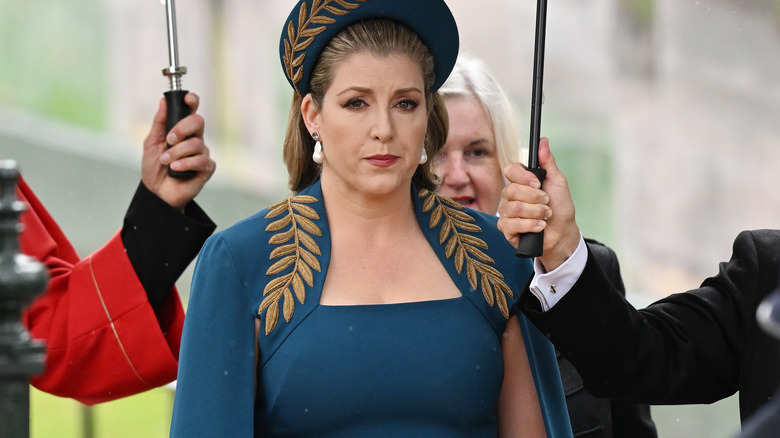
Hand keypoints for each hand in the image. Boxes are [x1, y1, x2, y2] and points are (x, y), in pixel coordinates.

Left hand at [141, 93, 214, 211]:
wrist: (157, 192)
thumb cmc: (154, 167)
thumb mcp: (151, 142)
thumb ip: (159, 122)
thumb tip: (163, 101)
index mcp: (182, 130)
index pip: (192, 110)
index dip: (193, 101)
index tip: (188, 99)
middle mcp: (195, 139)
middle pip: (198, 122)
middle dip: (182, 129)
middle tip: (170, 139)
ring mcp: (202, 153)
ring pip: (196, 143)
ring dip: (177, 153)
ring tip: (167, 162)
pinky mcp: (207, 168)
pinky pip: (201, 160)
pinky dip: (185, 164)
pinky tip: (176, 169)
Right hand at [497, 138, 579, 270]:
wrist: (563, 233)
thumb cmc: (560, 208)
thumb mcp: (557, 181)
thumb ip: (547, 162)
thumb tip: (543, 141)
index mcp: (521, 182)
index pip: (510, 170)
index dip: (523, 177)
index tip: (538, 183)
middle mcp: (511, 196)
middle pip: (511, 190)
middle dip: (535, 198)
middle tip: (546, 203)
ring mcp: (507, 212)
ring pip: (513, 208)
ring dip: (536, 213)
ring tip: (545, 217)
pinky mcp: (506, 229)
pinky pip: (512, 224)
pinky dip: (530, 225)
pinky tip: (539, 227)